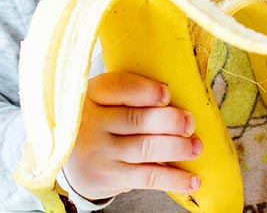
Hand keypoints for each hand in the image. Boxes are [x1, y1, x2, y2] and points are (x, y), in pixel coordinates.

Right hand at [61, 72, 202, 201]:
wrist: (71, 159)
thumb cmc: (99, 120)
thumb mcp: (102, 99)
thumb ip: (128, 94)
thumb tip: (174, 99)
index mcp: (91, 94)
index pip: (117, 88)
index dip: (144, 91)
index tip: (166, 94)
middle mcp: (92, 122)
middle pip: (135, 120)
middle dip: (168, 121)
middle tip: (189, 122)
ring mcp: (101, 152)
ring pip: (144, 148)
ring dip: (176, 148)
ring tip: (195, 147)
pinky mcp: (110, 176)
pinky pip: (147, 177)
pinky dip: (173, 179)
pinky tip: (192, 180)